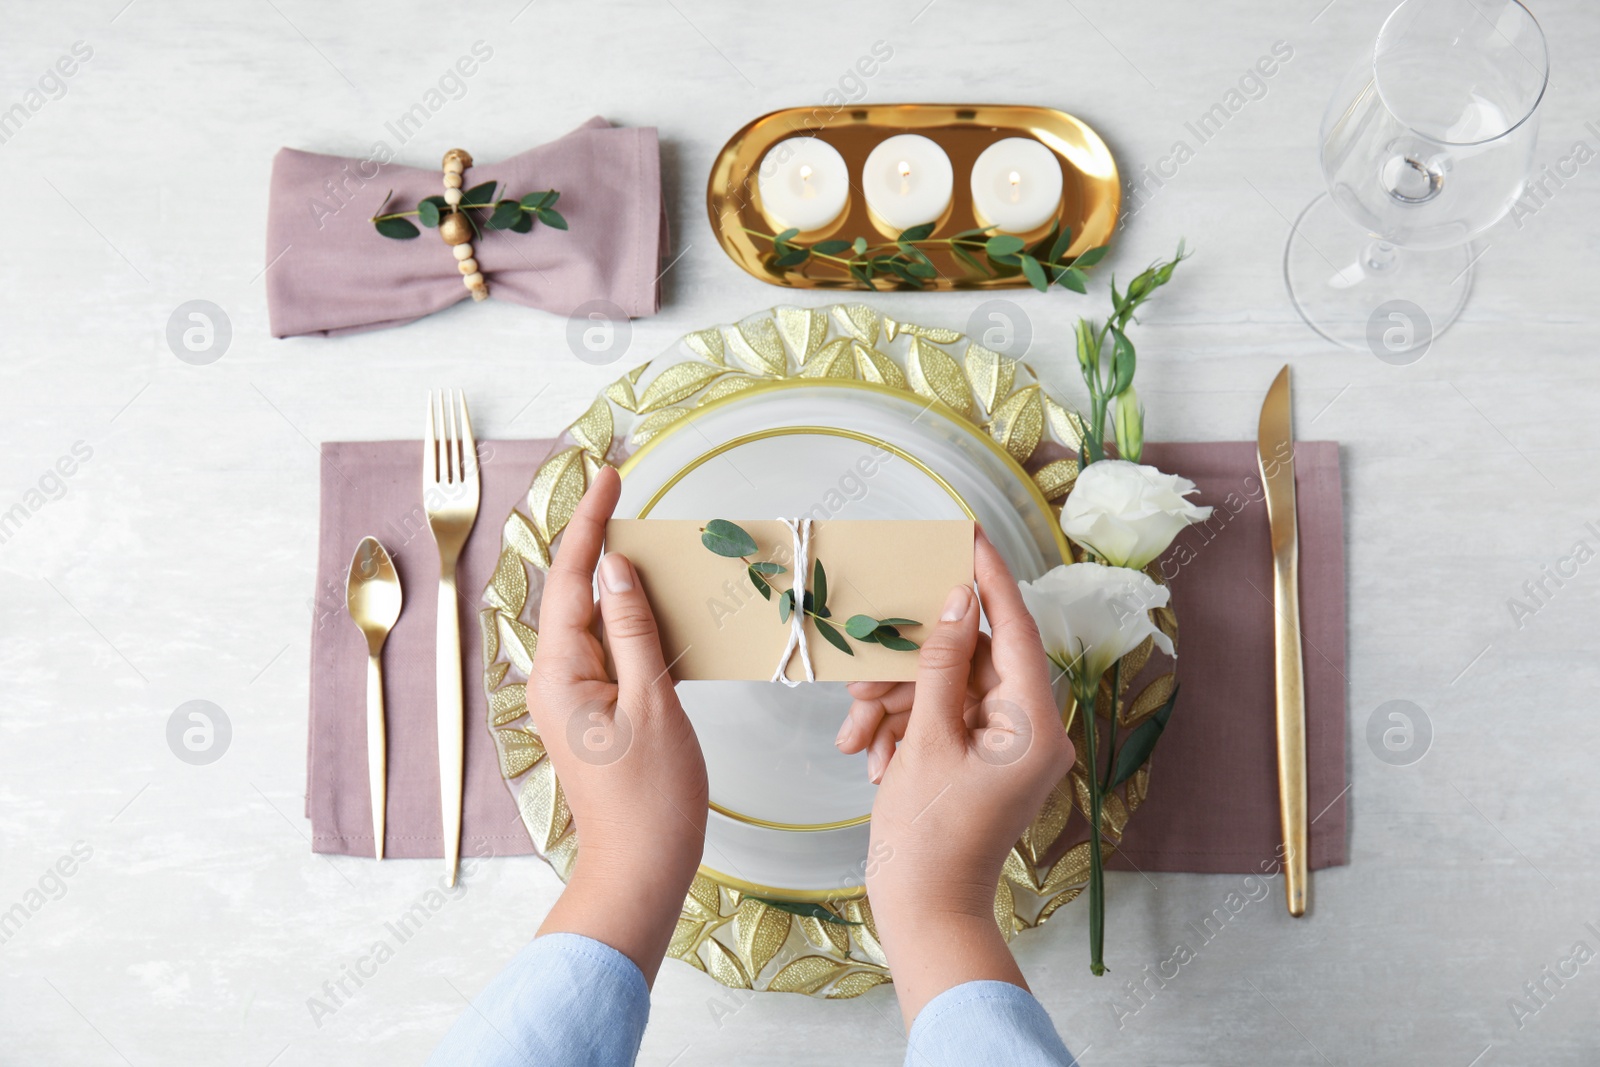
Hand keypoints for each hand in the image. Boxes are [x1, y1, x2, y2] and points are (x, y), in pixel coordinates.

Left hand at [527, 465, 707, 983]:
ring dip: (619, 581)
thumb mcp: (652, 703)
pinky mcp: (596, 714)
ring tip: (648, 540)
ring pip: (594, 620)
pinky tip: (661, 609)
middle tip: (623, 492)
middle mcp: (556, 680)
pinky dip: (634, 623)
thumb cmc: (650, 800)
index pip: (569, 578)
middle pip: (574, 592)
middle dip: (598, 541)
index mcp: (560, 673)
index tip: (609, 477)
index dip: (590, 523)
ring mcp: (574, 698)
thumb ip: (632, 630)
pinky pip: (611, 651)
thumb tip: (615, 569)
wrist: (640, 871)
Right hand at [845, 531, 1073, 1026]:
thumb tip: (957, 600)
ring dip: (895, 705)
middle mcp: (1031, 728)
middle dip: (910, 667)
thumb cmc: (929, 837)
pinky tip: (870, 757)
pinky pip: (940, 720)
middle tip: (863, 675)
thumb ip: (941, 664)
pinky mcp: (980, 760)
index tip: (965, 533)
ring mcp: (1005, 746)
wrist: (925, 914)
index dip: (988, 576)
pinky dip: (902, 729)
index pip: (1015, 626)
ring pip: (945, 690)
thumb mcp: (927, 741)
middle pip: (969, 659)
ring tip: (856, 736)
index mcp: (1035, 721)